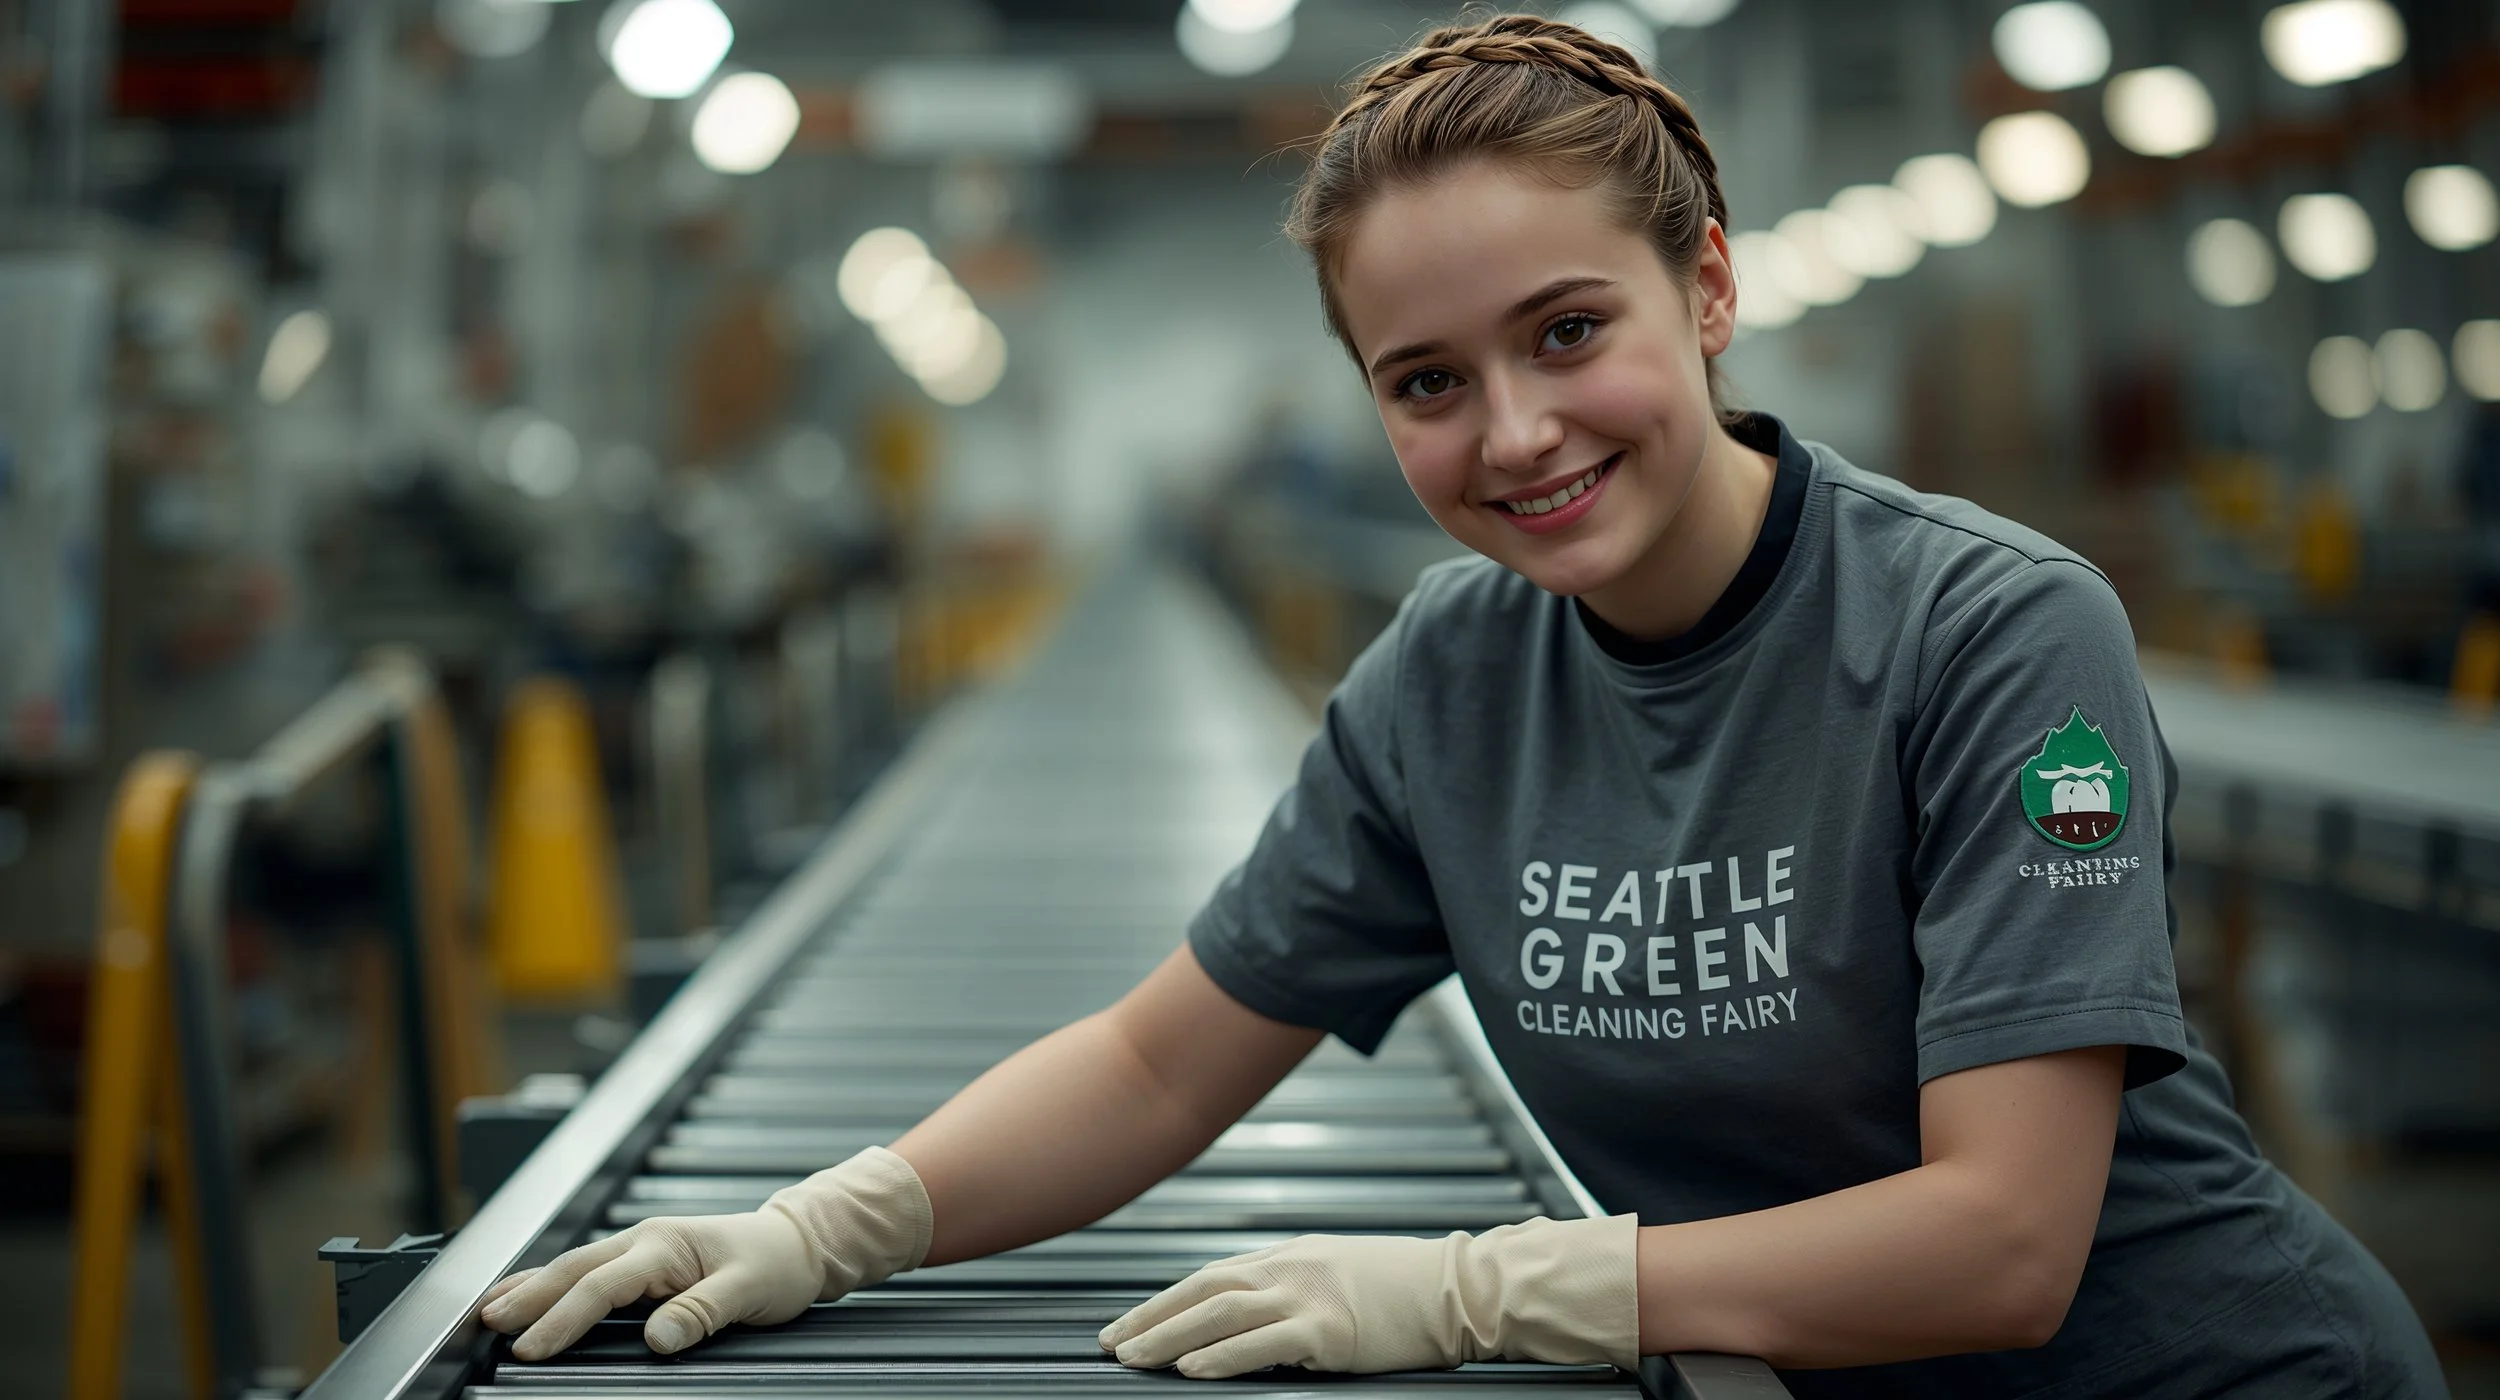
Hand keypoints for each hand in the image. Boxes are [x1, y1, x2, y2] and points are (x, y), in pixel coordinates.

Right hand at [477, 1145, 931, 1360]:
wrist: (795, 1244)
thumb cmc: (776, 1264)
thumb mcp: (750, 1291)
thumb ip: (702, 1312)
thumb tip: (658, 1339)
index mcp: (666, 1244)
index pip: (603, 1285)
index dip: (565, 1317)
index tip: (531, 1346)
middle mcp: (645, 1240)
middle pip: (573, 1269)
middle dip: (528, 1296)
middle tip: (487, 1324)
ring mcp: (639, 1247)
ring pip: (572, 1265)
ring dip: (531, 1287)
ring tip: (488, 1310)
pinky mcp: (639, 1260)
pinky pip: (586, 1270)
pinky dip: (551, 1282)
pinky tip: (526, 1294)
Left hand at [1098, 1215, 1639, 1378]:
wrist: (1464, 1289)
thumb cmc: (1410, 1287)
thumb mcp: (1342, 1270)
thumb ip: (1296, 1284)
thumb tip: (1252, 1312)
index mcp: (1291, 1255)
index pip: (1210, 1276)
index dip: (1164, 1301)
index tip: (1130, 1323)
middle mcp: (1290, 1267)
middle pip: (1201, 1291)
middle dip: (1149, 1319)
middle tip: (1109, 1344)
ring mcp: (1307, 1295)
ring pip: (1217, 1314)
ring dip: (1167, 1337)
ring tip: (1131, 1358)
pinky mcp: (1327, 1328)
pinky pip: (1259, 1344)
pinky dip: (1219, 1357)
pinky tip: (1189, 1372)